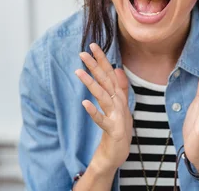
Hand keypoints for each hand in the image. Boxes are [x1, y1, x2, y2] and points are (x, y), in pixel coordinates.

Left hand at [75, 43, 131, 173]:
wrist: (117, 153)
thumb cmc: (117, 128)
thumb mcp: (119, 106)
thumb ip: (120, 87)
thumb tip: (117, 69)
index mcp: (118, 96)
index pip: (109, 73)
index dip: (102, 59)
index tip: (92, 45)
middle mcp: (118, 103)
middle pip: (106, 81)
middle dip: (95, 66)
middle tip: (82, 53)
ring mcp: (117, 116)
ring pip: (103, 96)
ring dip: (91, 83)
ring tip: (78, 72)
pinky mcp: (113, 130)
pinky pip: (102, 120)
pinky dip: (94, 112)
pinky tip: (84, 104)